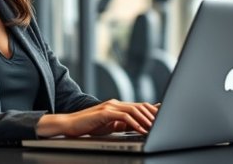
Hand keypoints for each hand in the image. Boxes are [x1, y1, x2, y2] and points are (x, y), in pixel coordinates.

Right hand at [37, 99, 159, 137]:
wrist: (69, 125)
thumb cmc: (88, 126)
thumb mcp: (108, 126)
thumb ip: (121, 124)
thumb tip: (136, 126)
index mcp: (116, 106)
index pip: (138, 106)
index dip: (151, 110)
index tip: (162, 114)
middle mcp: (114, 103)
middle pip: (139, 106)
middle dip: (152, 114)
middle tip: (162, 122)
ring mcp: (110, 106)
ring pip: (134, 110)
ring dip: (145, 119)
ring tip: (154, 127)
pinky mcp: (105, 112)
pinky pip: (124, 117)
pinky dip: (134, 123)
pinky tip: (140, 129)